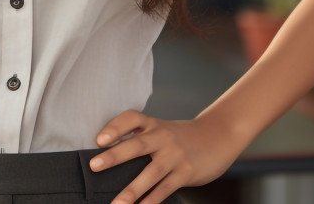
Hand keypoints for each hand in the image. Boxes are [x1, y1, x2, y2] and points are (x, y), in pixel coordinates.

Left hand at [89, 110, 240, 203]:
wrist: (219, 136)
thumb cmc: (182, 137)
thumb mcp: (162, 130)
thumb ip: (141, 140)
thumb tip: (110, 160)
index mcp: (153, 124)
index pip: (131, 118)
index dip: (115, 127)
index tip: (99, 139)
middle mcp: (163, 137)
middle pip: (137, 145)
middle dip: (115, 156)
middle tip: (94, 165)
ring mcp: (175, 155)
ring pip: (151, 172)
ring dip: (132, 190)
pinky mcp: (185, 172)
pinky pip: (166, 188)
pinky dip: (152, 200)